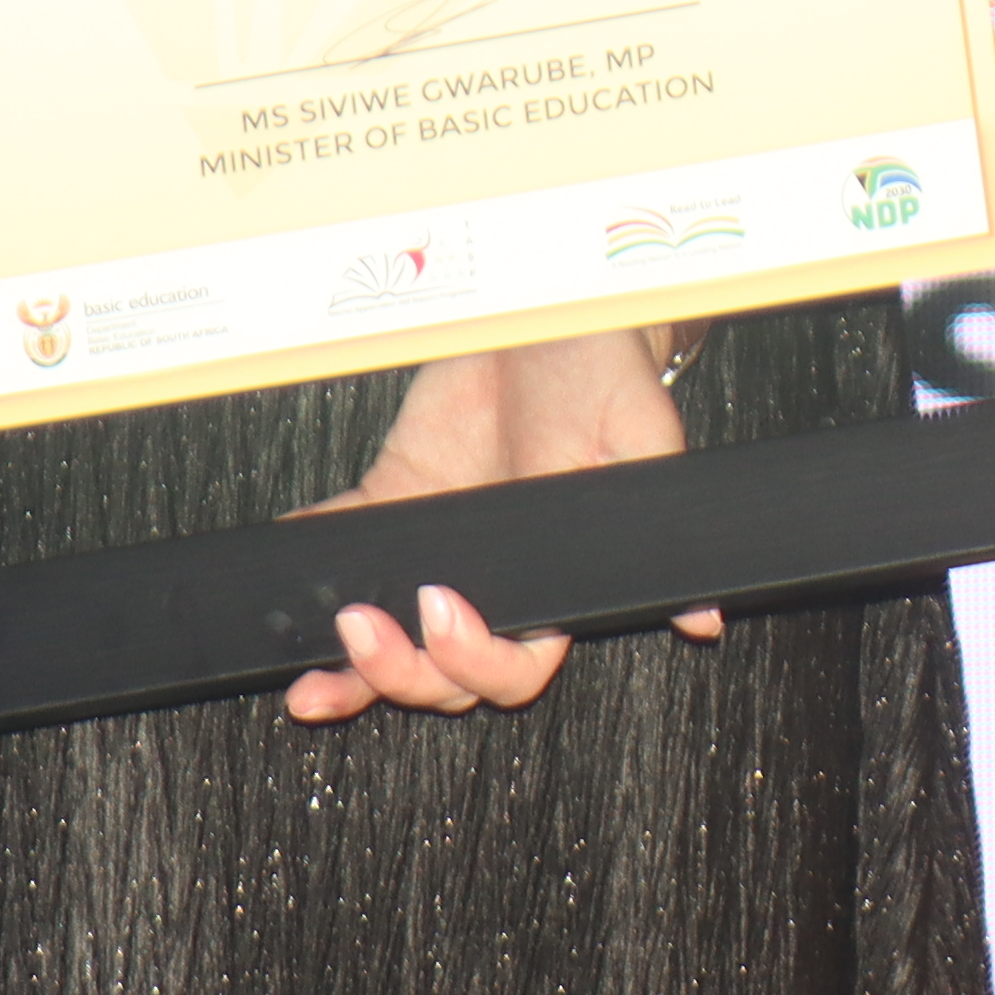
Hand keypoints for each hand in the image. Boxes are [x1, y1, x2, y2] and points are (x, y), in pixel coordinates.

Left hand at [280, 330, 721, 720]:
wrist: (558, 314)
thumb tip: (703, 614)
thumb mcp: (639, 437)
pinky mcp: (398, 499)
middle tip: (364, 630)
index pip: (514, 663)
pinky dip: (314, 559)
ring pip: (390, 639)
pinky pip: (349, 546)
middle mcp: (491, 579)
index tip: (444, 614)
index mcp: (554, 580)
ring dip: (347, 669)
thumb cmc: (608, 375)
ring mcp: (438, 547)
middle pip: (442, 672)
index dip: (475, 659)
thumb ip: (653, 519)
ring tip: (308, 680)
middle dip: (398, 672)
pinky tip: (291, 562)